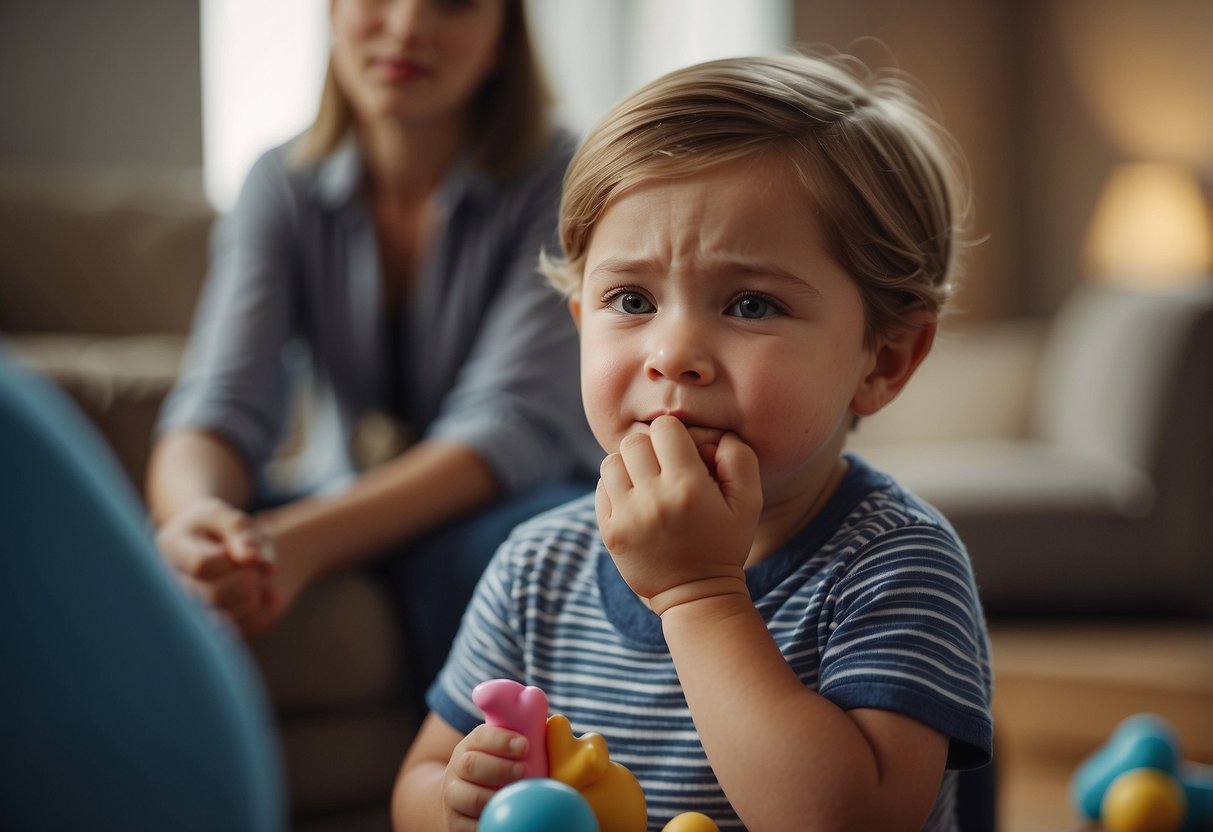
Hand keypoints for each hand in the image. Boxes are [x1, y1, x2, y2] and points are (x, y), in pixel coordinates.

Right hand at [155, 497, 280, 634]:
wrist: (216, 549)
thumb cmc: (219, 529)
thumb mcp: (227, 516)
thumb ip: (240, 531)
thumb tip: (250, 558)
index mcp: (171, 548)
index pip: (202, 565)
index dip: (232, 559)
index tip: (243, 550)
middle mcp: (171, 586)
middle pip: (211, 596)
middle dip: (247, 579)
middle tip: (258, 566)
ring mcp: (187, 612)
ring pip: (223, 622)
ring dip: (255, 597)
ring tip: (258, 578)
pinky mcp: (210, 631)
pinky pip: (242, 632)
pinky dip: (265, 612)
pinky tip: (269, 594)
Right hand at [440, 724, 529, 831]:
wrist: (461, 801)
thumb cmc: (496, 771)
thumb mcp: (504, 752)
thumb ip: (526, 740)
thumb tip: (557, 724)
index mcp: (471, 745)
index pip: (481, 736)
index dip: (502, 740)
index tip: (525, 746)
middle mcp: (457, 768)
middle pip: (471, 765)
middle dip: (499, 768)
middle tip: (523, 771)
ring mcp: (453, 796)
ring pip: (470, 797)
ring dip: (495, 798)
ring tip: (516, 798)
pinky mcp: (455, 822)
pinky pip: (469, 825)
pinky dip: (488, 821)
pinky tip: (505, 818)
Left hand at [597, 415, 762, 614]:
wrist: (696, 595)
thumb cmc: (726, 543)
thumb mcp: (749, 502)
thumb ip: (738, 458)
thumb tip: (711, 436)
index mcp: (688, 487)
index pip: (664, 428)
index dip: (675, 434)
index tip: (683, 453)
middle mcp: (653, 499)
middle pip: (634, 441)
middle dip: (649, 446)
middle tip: (664, 467)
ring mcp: (626, 517)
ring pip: (612, 462)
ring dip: (629, 465)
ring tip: (647, 482)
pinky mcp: (609, 532)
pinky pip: (601, 488)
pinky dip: (615, 486)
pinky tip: (635, 500)